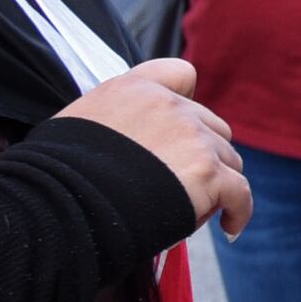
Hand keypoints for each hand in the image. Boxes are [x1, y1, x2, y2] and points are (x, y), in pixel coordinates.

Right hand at [57, 58, 252, 238]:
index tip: (184, 128)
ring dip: (217, 184)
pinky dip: (238, 211)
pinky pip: (240, 192)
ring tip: (190, 209)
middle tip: (181, 185)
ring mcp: (193, 138)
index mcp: (135, 88)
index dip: (188, 101)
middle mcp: (170, 106)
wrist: (63, 203)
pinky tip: (230, 227)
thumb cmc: (60, 174)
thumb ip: (114, 119)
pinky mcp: (208, 173)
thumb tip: (129, 141)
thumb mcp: (79, 124)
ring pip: (228, 160)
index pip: (181, 74)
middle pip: (211, 126)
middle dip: (203, 155)